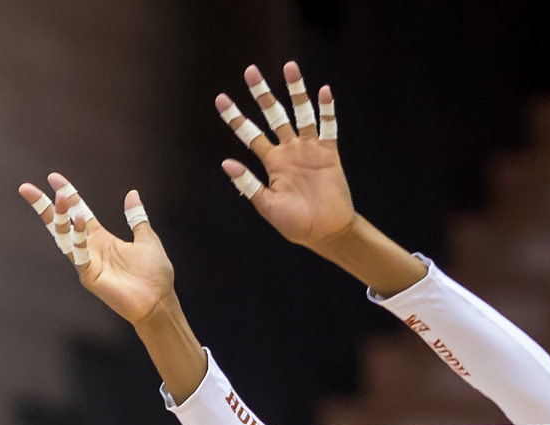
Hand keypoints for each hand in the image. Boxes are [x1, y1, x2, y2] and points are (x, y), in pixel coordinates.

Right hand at [19, 174, 174, 327]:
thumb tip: (132, 193)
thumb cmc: (154, 276)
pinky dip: (79, 239)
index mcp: (101, 238)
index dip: (67, 193)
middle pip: (61, 223)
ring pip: (65, 237)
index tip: (52, 177)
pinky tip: (80, 221)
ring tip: (57, 197)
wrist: (158, 303)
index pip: (78, 211)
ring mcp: (88, 263)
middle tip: (26, 189)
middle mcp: (90, 248)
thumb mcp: (147, 238)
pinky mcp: (90, 277)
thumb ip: (136, 217)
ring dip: (59, 218)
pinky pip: (80, 255)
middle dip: (44, 206)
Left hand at [215, 62, 351, 250]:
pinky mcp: (329, 153)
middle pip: (273, 115)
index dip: (235, 118)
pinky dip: (326, 109)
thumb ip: (248, 183)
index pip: (250, 135)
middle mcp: (289, 151)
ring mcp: (309, 149)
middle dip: (262, 94)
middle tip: (250, 71)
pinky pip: (328, 126)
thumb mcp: (266, 205)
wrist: (325, 233)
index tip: (221, 99)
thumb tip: (226, 162)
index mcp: (271, 163)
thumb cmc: (295, 225)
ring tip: (289, 67)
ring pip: (301, 113)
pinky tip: (323, 91)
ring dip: (296, 91)